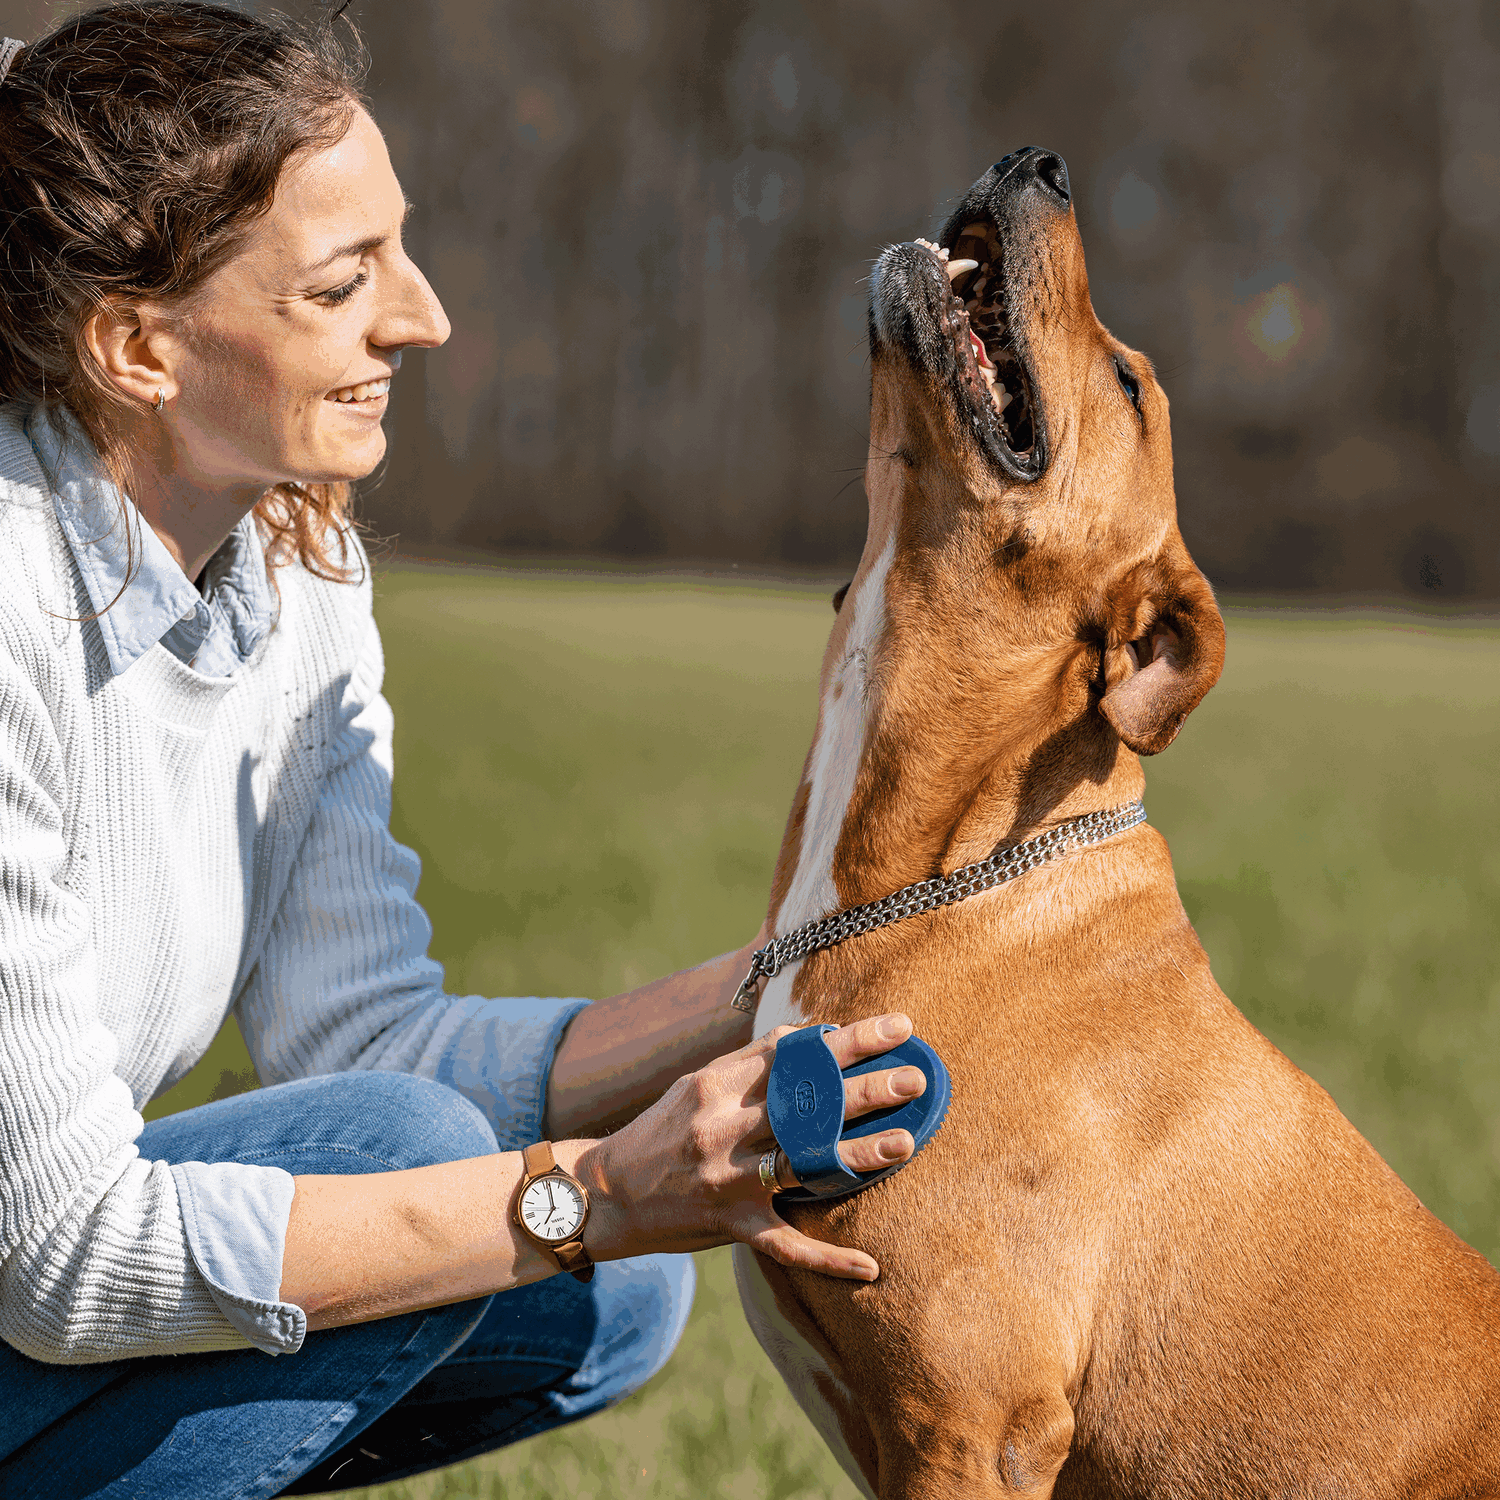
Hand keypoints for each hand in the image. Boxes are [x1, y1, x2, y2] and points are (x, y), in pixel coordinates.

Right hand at [569, 1014, 924, 1280]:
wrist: (606, 1192)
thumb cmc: (662, 1130)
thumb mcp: (698, 1083)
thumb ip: (752, 1063)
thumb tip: (809, 1037)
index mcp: (719, 1084)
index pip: (797, 1054)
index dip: (850, 1039)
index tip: (898, 1027)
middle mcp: (724, 1127)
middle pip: (807, 1104)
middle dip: (866, 1088)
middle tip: (915, 1078)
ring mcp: (729, 1179)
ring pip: (805, 1164)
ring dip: (859, 1155)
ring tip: (905, 1142)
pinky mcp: (731, 1225)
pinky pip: (787, 1245)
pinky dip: (828, 1259)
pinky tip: (869, 1267)